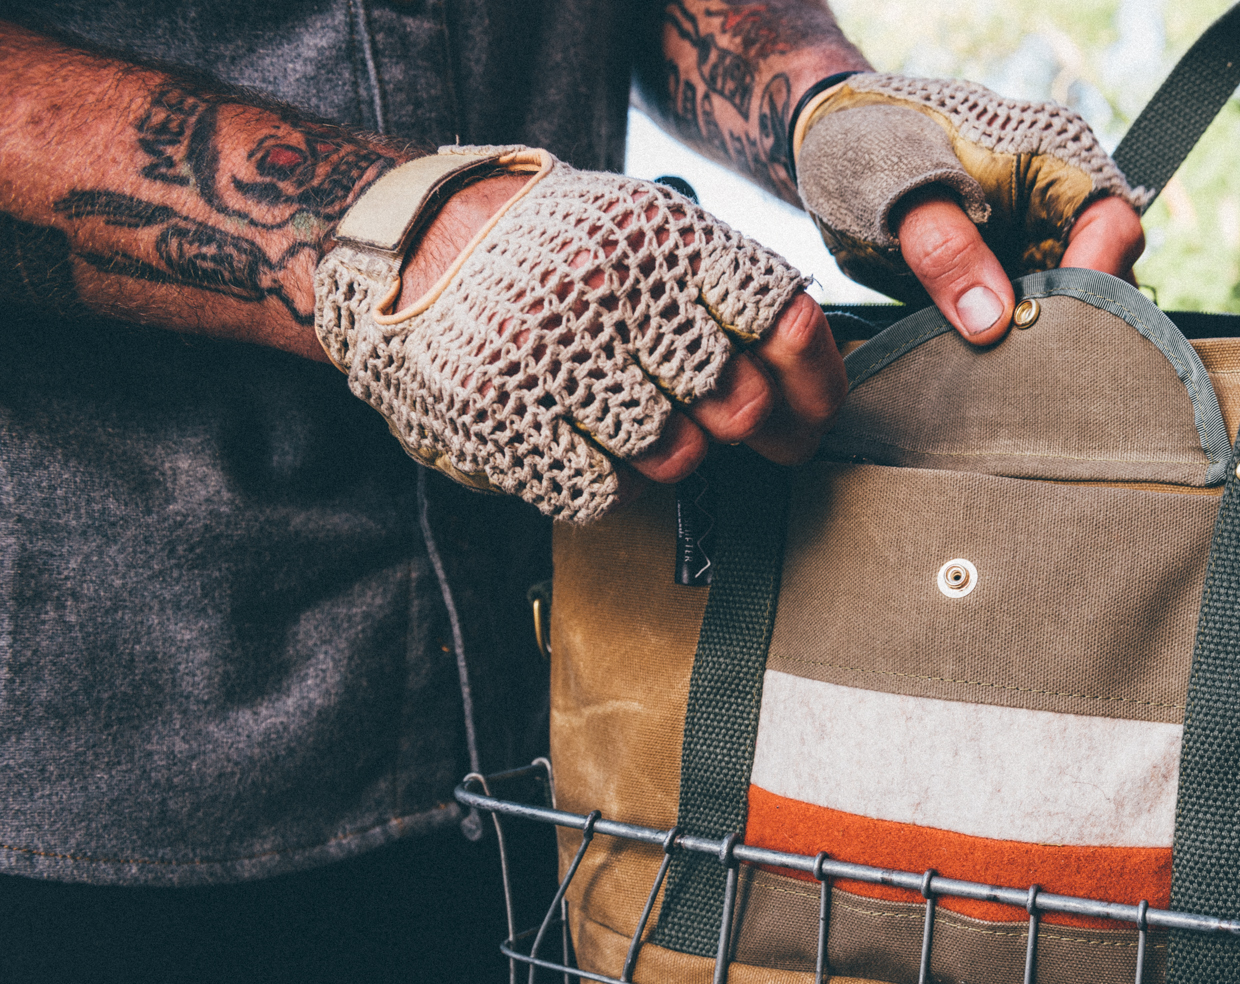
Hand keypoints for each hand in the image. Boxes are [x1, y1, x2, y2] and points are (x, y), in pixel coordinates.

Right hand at [317, 148, 846, 522]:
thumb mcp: (655, 237)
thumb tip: (815, 397)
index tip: (805, 417)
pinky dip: (610, 478)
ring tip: (620, 407)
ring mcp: (552, 351)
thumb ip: (736, 300)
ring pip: (676, 458)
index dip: (813, 385)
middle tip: (693, 404)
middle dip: (730, 424)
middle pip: (738, 408)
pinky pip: (607, 490)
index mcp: (665, 238)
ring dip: (665, 452)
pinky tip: (582, 436)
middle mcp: (611, 287)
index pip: (786, 322)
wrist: (423, 248)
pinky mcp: (501, 410)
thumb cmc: (569, 257)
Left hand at [793, 74, 1150, 343]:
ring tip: (1002, 381)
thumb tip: (992, 320)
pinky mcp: (1006, 284)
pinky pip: (1025, 325)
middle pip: (1101, 280)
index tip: (1043, 325)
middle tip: (1022, 371)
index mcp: (1051, 162)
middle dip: (1068, 328)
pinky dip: (1009, 352)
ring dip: (1037, 346)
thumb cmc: (867, 145)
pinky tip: (984, 378)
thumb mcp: (896, 187)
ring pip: (1067, 311)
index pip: (1110, 228)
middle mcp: (1057, 209)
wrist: (829, 147)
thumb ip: (944, 248)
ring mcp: (1034, 250)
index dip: (1093, 279)